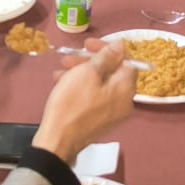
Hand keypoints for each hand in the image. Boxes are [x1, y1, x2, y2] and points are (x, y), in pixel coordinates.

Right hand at [33, 38, 137, 162]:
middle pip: (112, 72)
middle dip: (90, 61)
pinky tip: (62, 84)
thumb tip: (121, 46)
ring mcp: (112, 114)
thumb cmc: (72, 103)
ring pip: (100, 84)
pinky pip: (95, 97)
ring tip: (60, 71)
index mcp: (125, 88)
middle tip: (68, 57)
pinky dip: (82, 87)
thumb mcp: (87, 73)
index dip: (108, 48)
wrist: (58, 141)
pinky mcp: (100, 121)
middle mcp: (125, 102)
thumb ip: (106, 57)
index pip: (126, 60)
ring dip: (81, 73)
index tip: (87, 44)